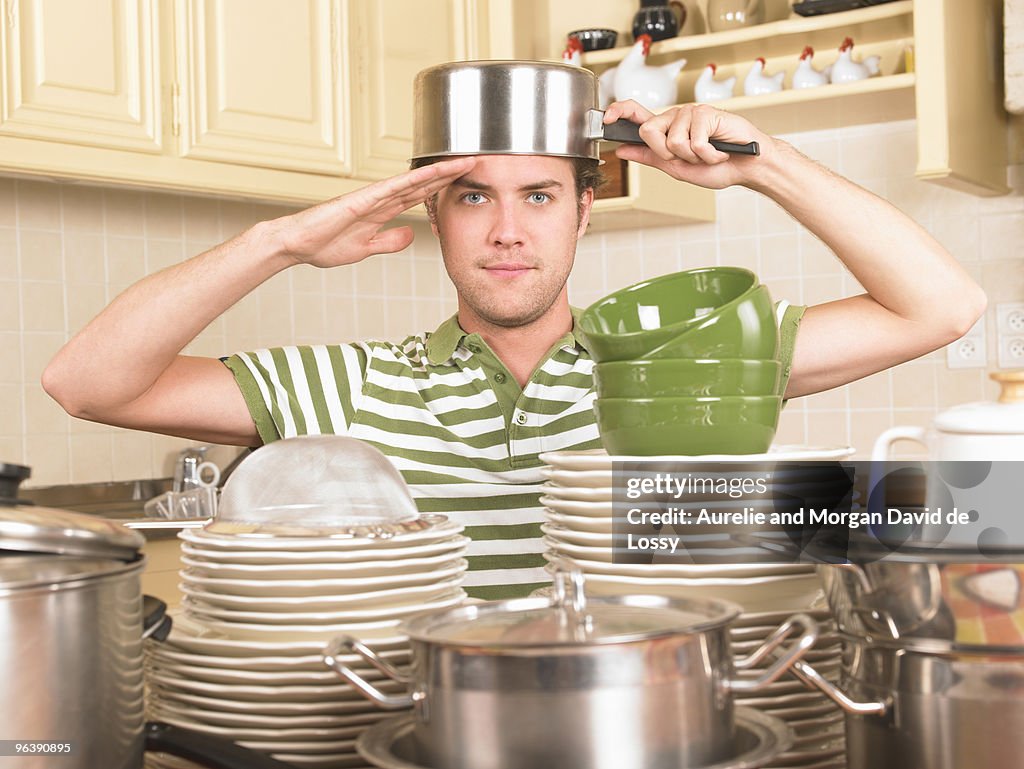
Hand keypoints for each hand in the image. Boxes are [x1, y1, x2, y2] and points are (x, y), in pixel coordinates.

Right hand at [268, 156, 476, 267]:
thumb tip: (410, 234)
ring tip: (463, 161)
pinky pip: (388, 189)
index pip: (420, 195)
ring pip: (411, 181)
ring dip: (437, 172)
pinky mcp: (359, 201)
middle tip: (477, 161)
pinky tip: (427, 175)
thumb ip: (389, 240)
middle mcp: (380, 199)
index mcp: (382, 210)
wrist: (296, 245)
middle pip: (422, 183)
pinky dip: (408, 181)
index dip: (444, 186)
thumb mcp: (366, 248)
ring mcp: (370, 198)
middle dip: (449, 173)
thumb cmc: (324, 244)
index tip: (466, 179)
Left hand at [603, 101, 771, 189]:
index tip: (607, 118)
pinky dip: (708, 155)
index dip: (619, 112)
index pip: (636, 113)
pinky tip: (718, 150)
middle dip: (667, 154)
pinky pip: (695, 142)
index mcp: (666, 129)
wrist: (745, 168)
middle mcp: (675, 117)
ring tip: (708, 154)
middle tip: (689, 158)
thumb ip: (650, 157)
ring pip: (673, 141)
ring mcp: (690, 113)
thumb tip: (622, 150)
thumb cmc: (716, 167)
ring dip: (693, 157)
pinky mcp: (706, 113)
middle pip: (649, 132)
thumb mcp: (676, 167)